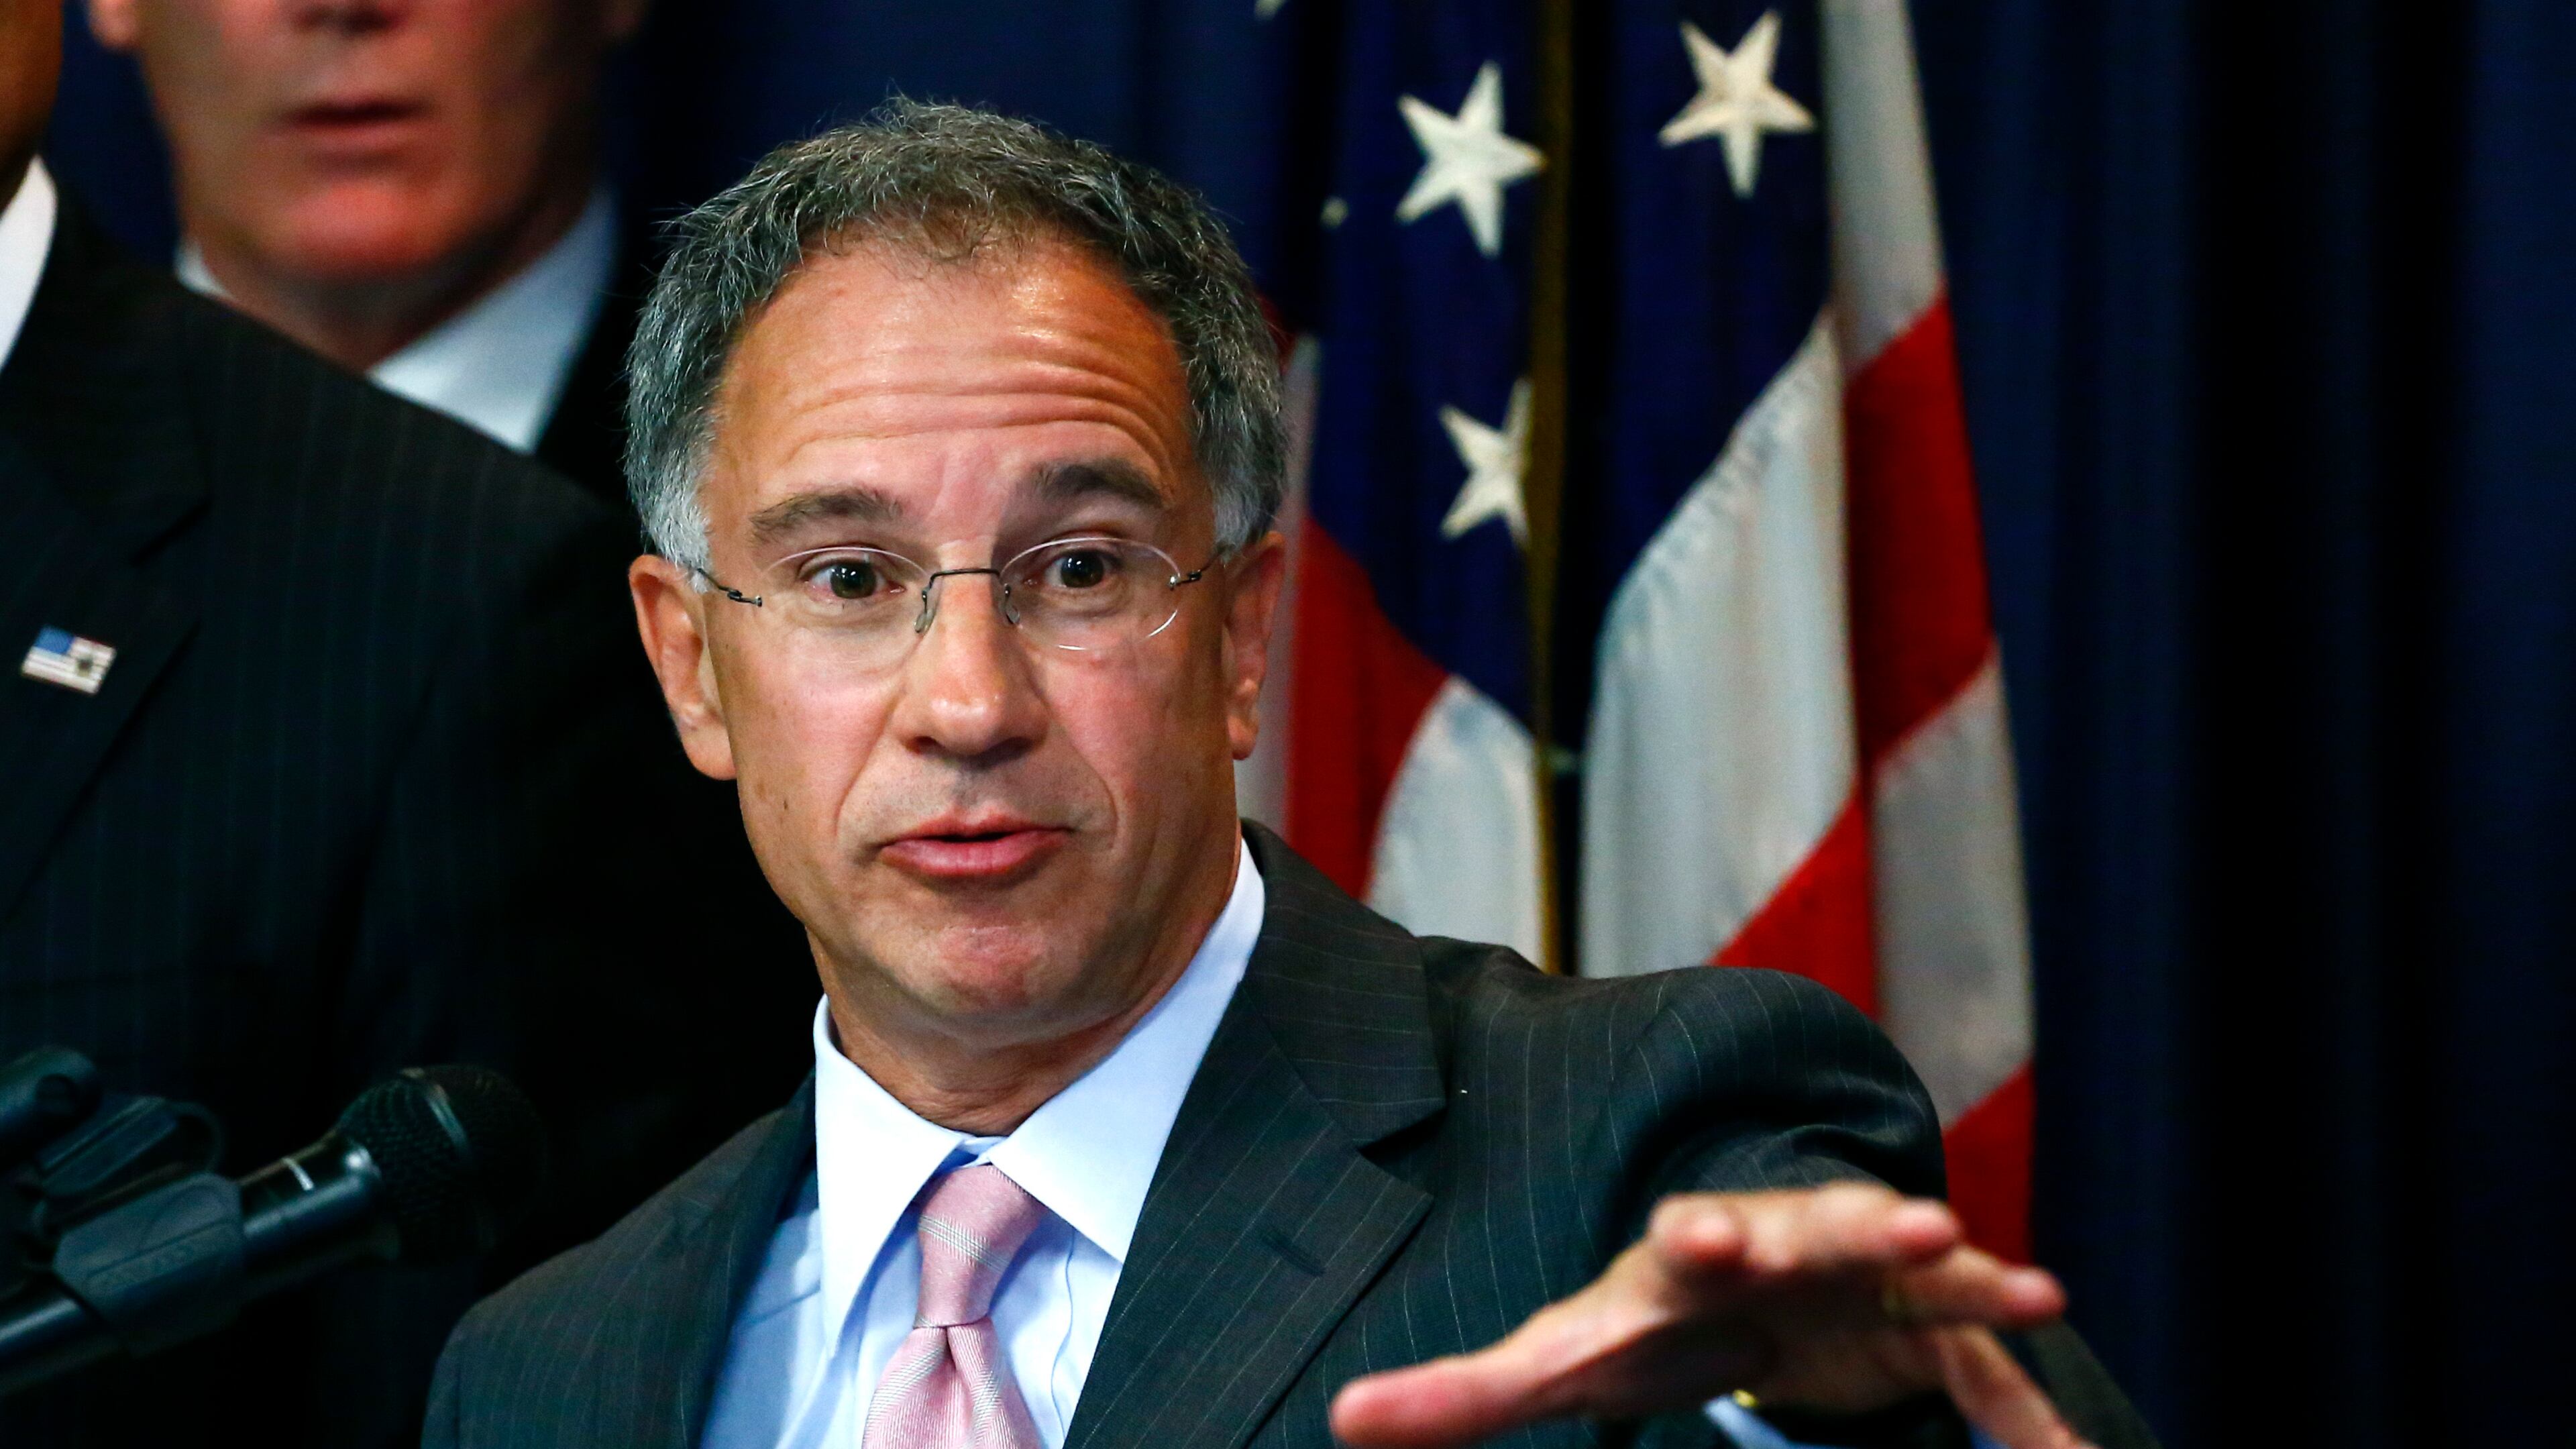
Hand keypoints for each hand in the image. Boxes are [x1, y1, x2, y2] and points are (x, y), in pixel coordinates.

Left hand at [1328, 1183, 2091, 1448]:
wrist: (1733, 1285)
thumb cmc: (1639, 1326)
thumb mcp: (1557, 1363)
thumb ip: (1461, 1395)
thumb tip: (1343, 1421)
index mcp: (1680, 1259)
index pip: (1686, 1240)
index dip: (1703, 1237)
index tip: (1710, 1236)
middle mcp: (1771, 1243)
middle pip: (1807, 1226)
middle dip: (1848, 1221)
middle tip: (1902, 1215)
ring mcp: (1846, 1264)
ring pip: (1895, 1250)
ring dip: (1940, 1251)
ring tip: (1994, 1262)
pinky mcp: (1908, 1304)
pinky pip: (1961, 1320)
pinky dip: (1997, 1322)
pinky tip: (2042, 1332)